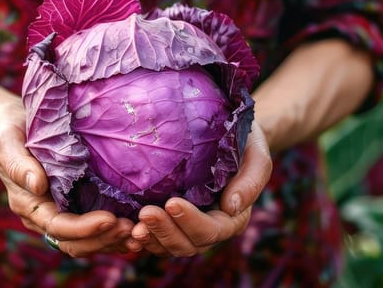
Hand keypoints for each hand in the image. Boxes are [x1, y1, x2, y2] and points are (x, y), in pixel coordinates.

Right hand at [0, 101, 134, 256]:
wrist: (12, 122)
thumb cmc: (8, 129)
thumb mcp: (7, 140)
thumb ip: (19, 163)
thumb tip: (38, 184)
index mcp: (28, 204)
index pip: (58, 227)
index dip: (84, 229)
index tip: (110, 219)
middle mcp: (44, 214)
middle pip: (75, 242)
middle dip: (103, 239)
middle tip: (132, 228)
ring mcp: (60, 211)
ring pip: (87, 240)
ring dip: (112, 240)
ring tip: (139, 231)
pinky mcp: (74, 204)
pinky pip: (94, 228)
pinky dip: (113, 232)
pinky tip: (137, 224)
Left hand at [128, 124, 271, 256]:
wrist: (229, 136)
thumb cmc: (246, 143)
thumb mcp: (256, 156)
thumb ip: (250, 181)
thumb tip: (231, 206)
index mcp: (232, 218)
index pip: (211, 230)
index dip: (191, 221)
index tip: (171, 203)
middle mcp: (209, 228)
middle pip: (187, 244)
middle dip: (165, 231)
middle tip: (145, 214)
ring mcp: (187, 227)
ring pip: (168, 246)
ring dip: (150, 239)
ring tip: (132, 227)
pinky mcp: (169, 221)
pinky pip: (155, 238)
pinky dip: (142, 237)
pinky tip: (126, 229)